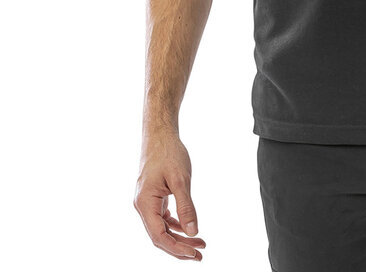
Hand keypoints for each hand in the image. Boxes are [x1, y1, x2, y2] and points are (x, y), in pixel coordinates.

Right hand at [134, 131, 205, 260]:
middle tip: (200, 254)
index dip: (176, 248)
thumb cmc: (169, 153)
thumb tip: (193, 232)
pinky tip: (189, 229)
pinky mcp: (153, 197)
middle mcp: (142, 206)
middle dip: (179, 247)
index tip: (194, 253)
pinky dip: (176, 225)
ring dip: (179, 238)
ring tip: (199, 245)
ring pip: (162, 228)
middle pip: (159, 236)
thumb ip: (186, 207)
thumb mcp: (181, 180)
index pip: (159, 236)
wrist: (160, 134)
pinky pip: (163, 218)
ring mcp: (146, 202)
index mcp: (144, 204)